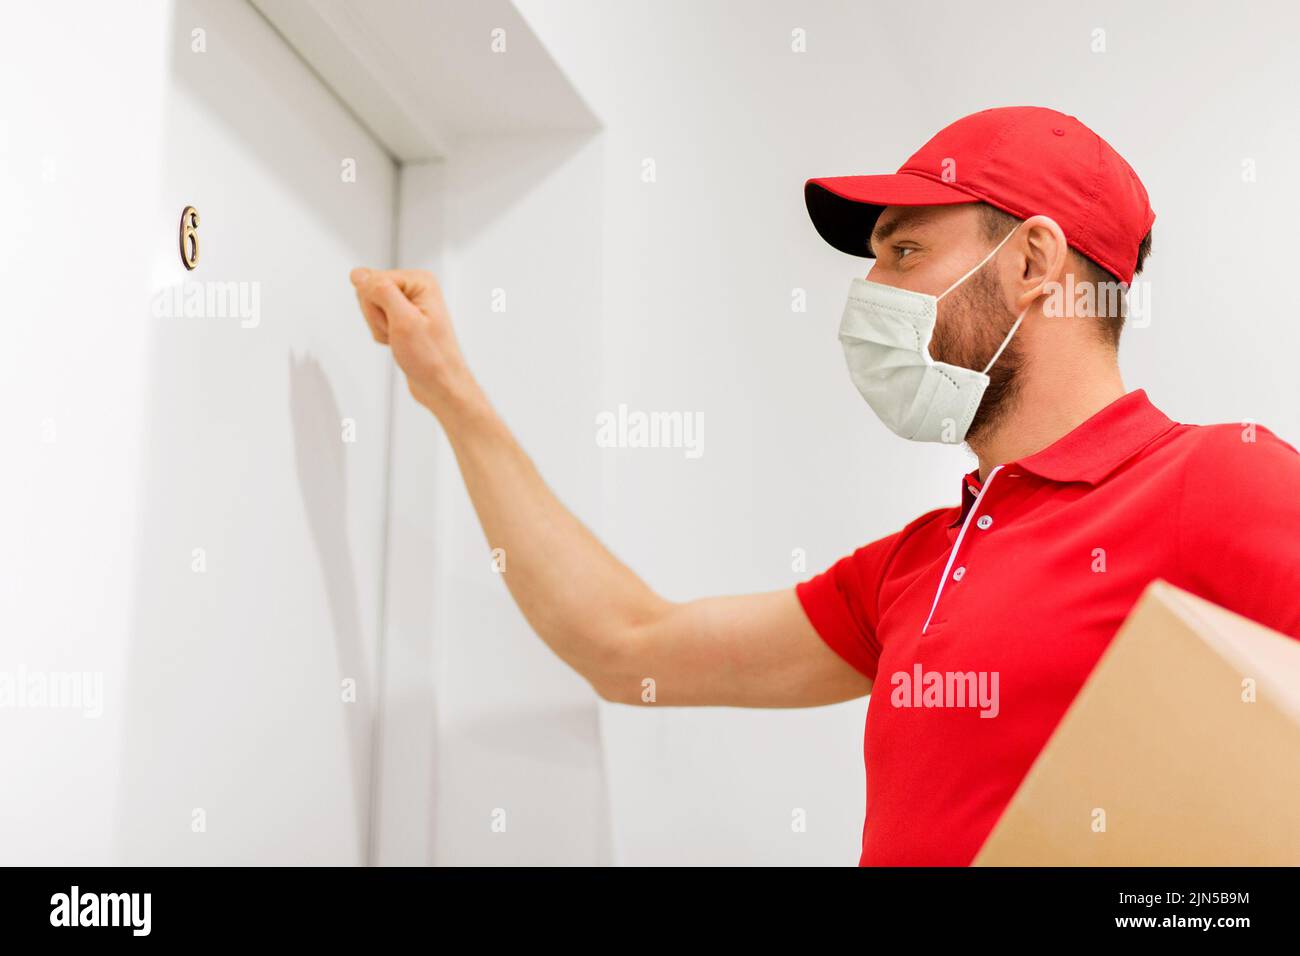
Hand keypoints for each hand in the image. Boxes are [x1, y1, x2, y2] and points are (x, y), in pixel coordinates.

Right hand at [350, 268, 476, 417]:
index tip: (396, 323)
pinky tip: (398, 343)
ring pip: (371, 308)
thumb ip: (381, 291)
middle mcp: (415, 288)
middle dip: (377, 318)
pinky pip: (376, 320)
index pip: (373, 280)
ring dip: (380, 328)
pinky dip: (382, 335)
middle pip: (370, 292)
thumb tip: (359, 274)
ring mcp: (408, 303)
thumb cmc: (431, 358)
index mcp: (420, 281)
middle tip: (399, 333)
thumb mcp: (404, 321)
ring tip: (400, 339)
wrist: (440, 384)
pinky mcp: (402, 317)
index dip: (377, 307)